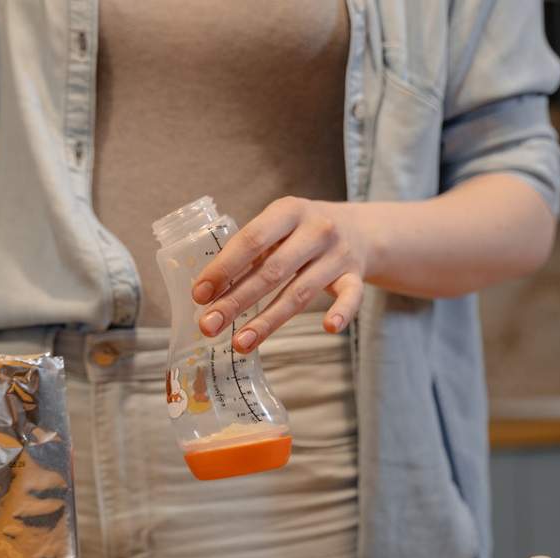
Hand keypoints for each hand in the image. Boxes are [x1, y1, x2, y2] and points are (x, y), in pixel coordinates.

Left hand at [191, 197, 371, 352]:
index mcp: (289, 211)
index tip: (199, 294)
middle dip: (236, 301)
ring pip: (300, 292)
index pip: (251, 240)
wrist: (360, 229)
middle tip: (209, 325)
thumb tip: (208, 292)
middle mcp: (316, 230)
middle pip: (272, 271)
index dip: (223, 268)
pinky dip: (342, 312)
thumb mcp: (278, 227)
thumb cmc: (303, 232)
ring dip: (268, 321)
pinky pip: (352, 297)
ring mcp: (338, 254)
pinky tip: (328, 328)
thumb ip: (250, 252)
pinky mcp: (355, 276)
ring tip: (240, 343)